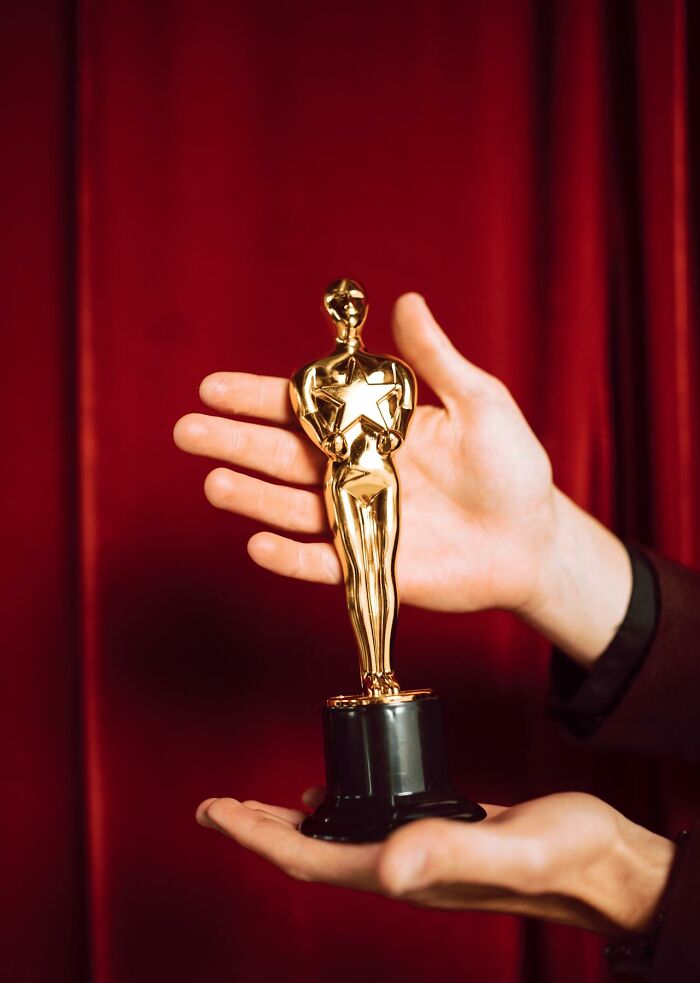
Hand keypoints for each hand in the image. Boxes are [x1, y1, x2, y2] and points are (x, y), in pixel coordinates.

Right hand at [174, 293, 630, 664]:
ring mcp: (357, 518)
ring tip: (213, 483)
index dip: (258, 397)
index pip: (304, 409)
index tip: (213, 387)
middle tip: (187, 431)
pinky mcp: (370, 564)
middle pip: (282, 455)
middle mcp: (353, 471)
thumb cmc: (511, 466)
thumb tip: (405, 300)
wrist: (531, 539)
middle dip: (233, 442)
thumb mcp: (479, 402)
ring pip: (292, 507)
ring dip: (252, 496)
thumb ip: (434, 360)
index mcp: (371, 428)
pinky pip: (322, 564)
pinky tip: (258, 544)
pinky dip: (289, 558)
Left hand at [196, 790, 673, 936]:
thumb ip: (450, 852)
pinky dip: (340, 808)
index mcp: (403, 870)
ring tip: (261, 805)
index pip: (308, 857)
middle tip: (218, 807)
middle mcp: (403, 867)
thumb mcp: (510, 848)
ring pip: (337, 839)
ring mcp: (419, 852)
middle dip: (259, 830)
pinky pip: (370, 824)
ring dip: (293, 823)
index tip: (213, 811)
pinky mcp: (439, 832)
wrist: (602, 862)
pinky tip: (336, 790)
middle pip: (311, 851)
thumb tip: (386, 865)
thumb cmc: (565, 858)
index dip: (255, 835)